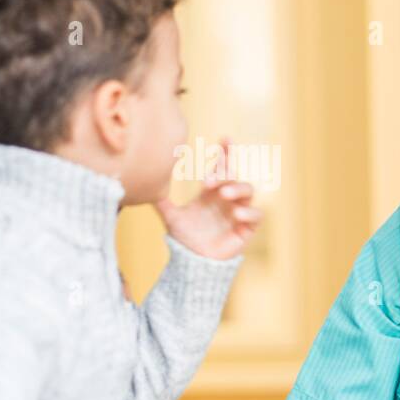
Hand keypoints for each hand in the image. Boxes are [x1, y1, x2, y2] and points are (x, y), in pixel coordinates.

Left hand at [155, 137, 260, 259]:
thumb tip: (143, 187)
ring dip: (238, 188)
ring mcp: (239, 210)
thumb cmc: (186, 238)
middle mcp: (228, 197)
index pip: (222, 166)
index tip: (225, 138)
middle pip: (233, 175)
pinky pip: (256, 215)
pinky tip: (236, 213)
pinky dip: (249, 212)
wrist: (194, 261)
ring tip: (224, 194)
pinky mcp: (247, 227)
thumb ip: (162, 202)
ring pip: (248, 190)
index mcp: (212, 191)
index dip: (226, 152)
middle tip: (208, 181)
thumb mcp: (172, 218)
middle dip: (224, 173)